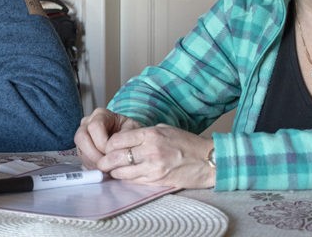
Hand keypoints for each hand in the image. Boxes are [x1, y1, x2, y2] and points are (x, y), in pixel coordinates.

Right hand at [74, 107, 141, 168]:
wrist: (129, 138)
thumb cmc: (131, 132)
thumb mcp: (133, 130)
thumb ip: (125, 138)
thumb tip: (115, 151)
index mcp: (101, 114)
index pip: (95, 126)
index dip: (101, 142)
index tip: (112, 153)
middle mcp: (88, 122)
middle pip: (82, 137)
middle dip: (93, 154)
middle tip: (105, 165)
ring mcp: (83, 134)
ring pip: (79, 148)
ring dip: (91, 161)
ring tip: (104, 169)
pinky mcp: (82, 147)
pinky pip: (81, 157)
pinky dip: (90, 165)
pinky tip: (101, 170)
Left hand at [99, 124, 214, 188]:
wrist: (209, 161)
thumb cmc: (188, 143)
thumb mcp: (165, 129)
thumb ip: (144, 134)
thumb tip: (125, 139)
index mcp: (151, 134)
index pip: (117, 140)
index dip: (108, 145)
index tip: (107, 147)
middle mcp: (150, 151)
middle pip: (114, 157)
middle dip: (105, 161)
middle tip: (102, 162)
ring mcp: (153, 168)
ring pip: (122, 172)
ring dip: (114, 171)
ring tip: (113, 169)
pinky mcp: (157, 181)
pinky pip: (133, 181)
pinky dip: (127, 178)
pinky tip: (127, 175)